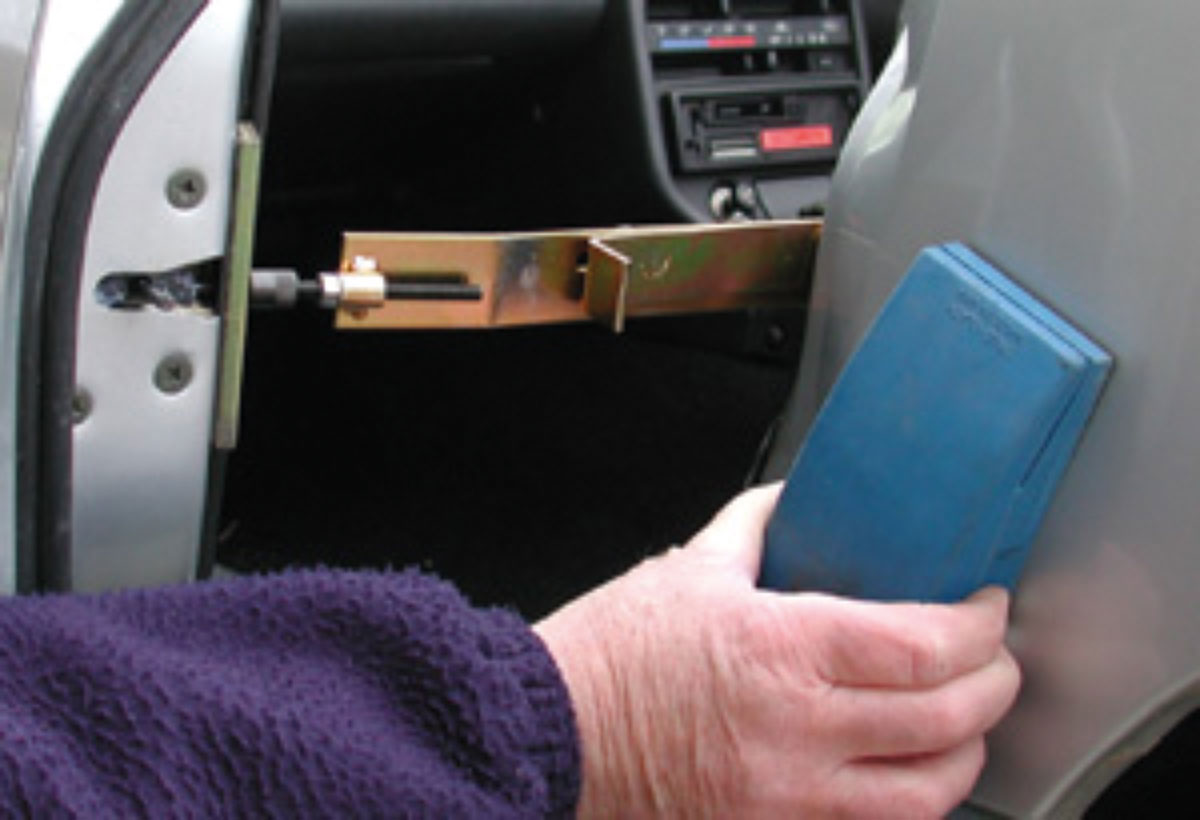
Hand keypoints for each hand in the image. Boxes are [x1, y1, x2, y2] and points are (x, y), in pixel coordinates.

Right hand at [535, 484, 1019, 817]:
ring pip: (928, 794)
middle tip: (992, 656)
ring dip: (966, 754)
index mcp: (778, 649)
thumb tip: (793, 499)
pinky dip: (910, 802)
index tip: (985, 607)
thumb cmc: (607, 656)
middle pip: (946, 719)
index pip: (922, 645)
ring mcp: (788, 798)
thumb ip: (754, 526)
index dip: (978, 627)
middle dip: (994, 683)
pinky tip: (907, 772)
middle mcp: (796, 731)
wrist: (547, 736)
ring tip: (963, 721)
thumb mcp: (685, 569)